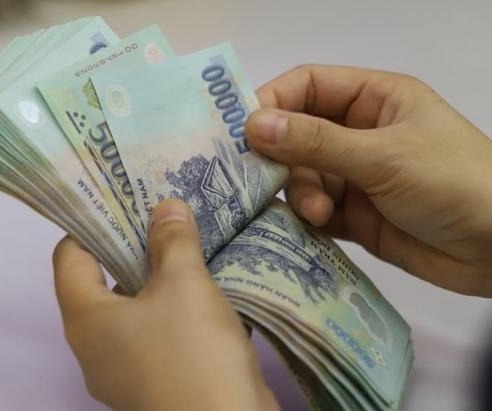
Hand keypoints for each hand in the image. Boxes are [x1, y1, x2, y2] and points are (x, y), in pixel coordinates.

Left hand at [52, 199, 278, 410]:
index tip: (120, 198)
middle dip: (134, 247)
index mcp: (86, 320)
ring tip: (188, 243)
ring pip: (138, 308)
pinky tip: (208, 287)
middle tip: (161, 215)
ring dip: (162, 277)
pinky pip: (161, 332)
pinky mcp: (159, 380)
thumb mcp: (183, 284)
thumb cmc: (191, 351)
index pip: (70, 257)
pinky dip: (178, 308)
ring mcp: (128, 368)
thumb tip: (166, 206)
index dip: (92, 224)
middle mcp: (98, 346)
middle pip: (105, 282)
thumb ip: (172, 241)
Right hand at [246, 65, 491, 295]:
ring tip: (316, 214)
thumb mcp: (383, 156)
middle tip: (270, 182)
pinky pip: (316, 211)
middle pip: (298, 136)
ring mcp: (356, 177)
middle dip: (285, 159)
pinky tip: (310, 227)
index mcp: (373, 100)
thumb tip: (252, 125)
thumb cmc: (452, 182)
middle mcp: (359, 134)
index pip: (307, 87)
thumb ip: (316, 142)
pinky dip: (307, 219)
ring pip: (303, 177)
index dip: (273, 102)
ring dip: (301, 194)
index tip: (243, 132)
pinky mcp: (356, 216)